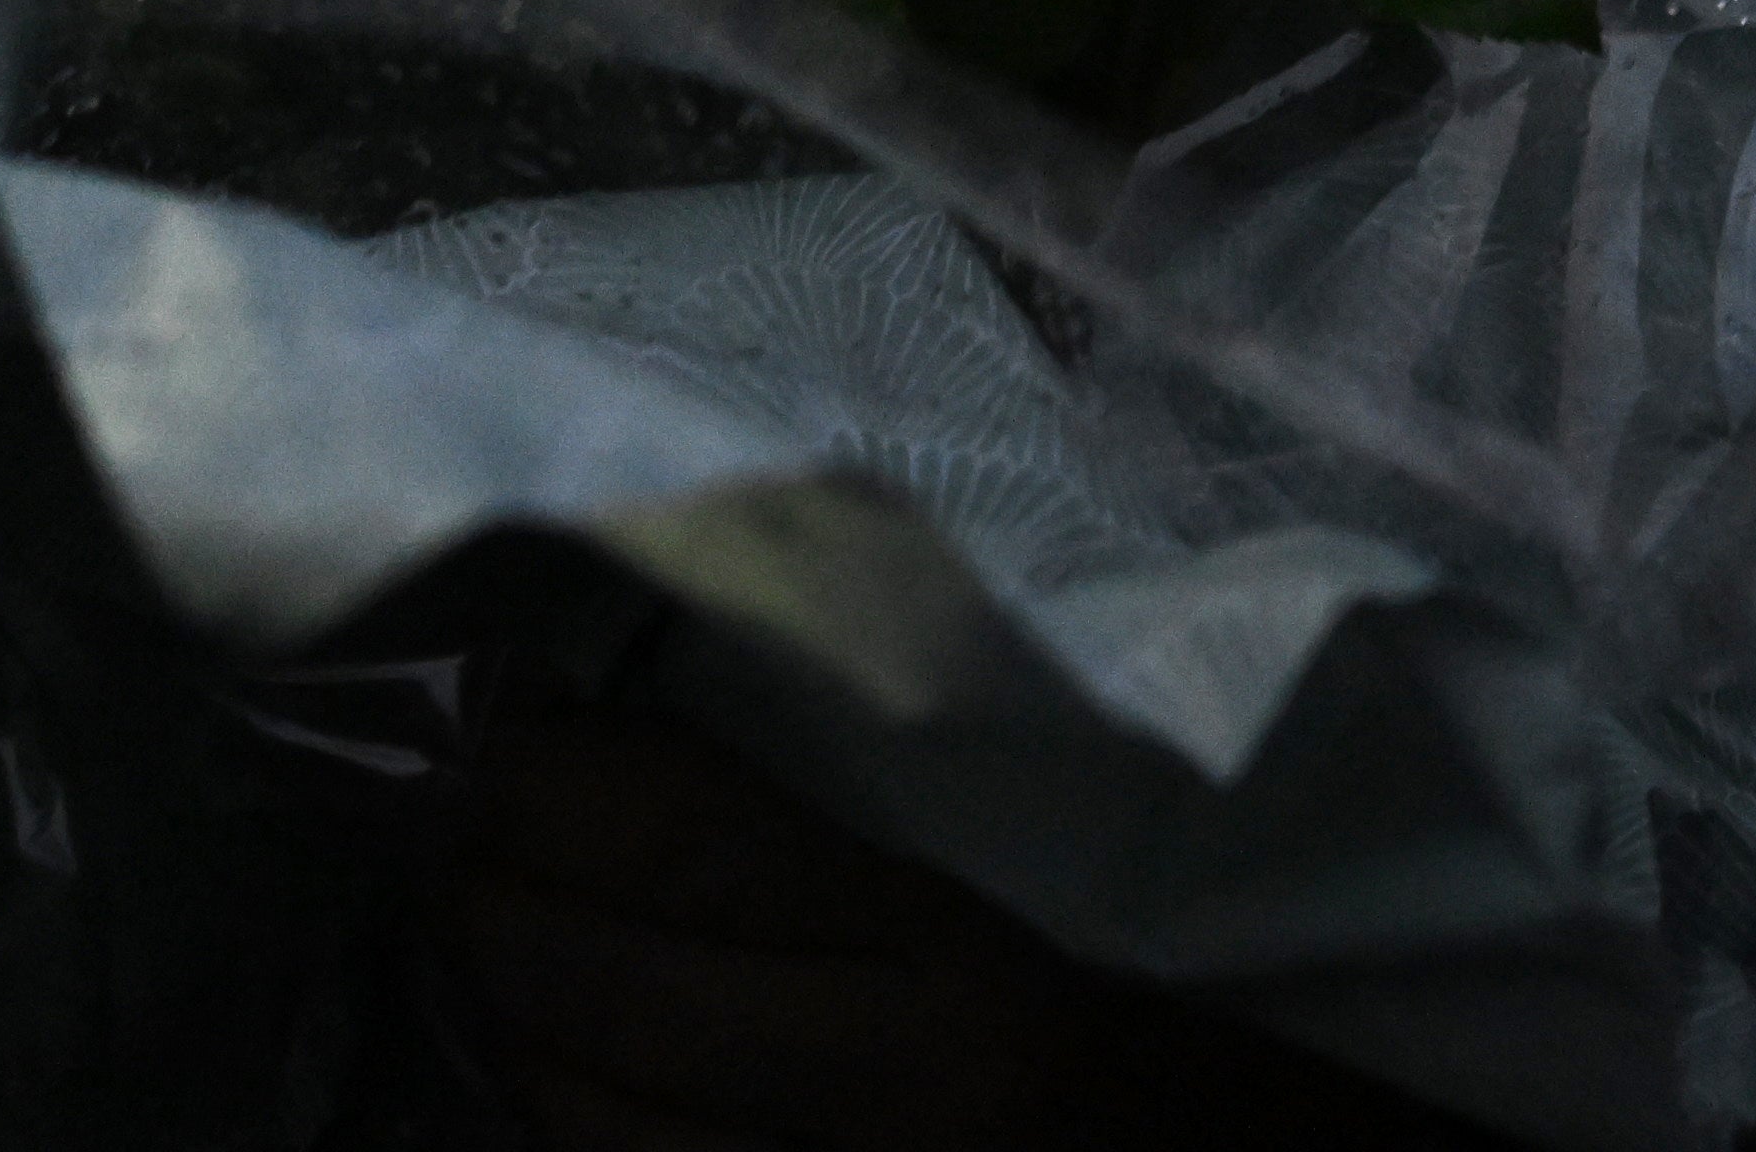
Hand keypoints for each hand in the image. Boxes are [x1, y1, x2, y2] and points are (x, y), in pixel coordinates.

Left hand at [438, 706, 1501, 1149]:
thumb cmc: (1300, 1045)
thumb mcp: (1162, 884)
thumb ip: (991, 776)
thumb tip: (779, 653)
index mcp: (992, 977)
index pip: (686, 845)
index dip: (551, 780)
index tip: (502, 722)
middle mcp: (904, 1120)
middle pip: (594, 990)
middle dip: (486, 897)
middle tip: (455, 824)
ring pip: (588, 1134)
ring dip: (506, 1034)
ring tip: (483, 942)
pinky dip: (579, 1144)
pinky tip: (564, 1088)